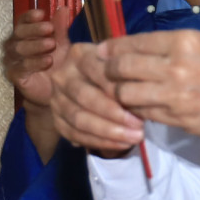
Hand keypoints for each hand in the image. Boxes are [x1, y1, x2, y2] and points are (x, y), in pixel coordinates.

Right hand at [0, 7, 69, 105]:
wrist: (57, 89)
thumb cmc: (57, 63)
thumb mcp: (62, 43)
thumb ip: (60, 27)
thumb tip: (63, 8)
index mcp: (24, 34)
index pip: (22, 21)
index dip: (29, 16)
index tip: (42, 13)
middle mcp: (14, 45)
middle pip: (19, 33)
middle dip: (34, 29)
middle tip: (50, 28)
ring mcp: (12, 60)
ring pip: (18, 49)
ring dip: (35, 45)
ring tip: (52, 44)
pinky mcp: (15, 76)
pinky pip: (21, 67)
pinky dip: (34, 63)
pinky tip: (48, 61)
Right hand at [49, 41, 143, 155]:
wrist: (96, 86)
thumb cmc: (118, 74)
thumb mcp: (124, 68)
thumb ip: (127, 77)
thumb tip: (142, 96)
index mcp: (79, 55)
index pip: (97, 71)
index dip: (118, 88)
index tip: (142, 101)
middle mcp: (62, 75)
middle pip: (85, 97)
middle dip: (114, 115)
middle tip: (139, 126)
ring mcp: (56, 99)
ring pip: (79, 119)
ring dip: (108, 132)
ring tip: (134, 138)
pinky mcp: (56, 119)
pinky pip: (75, 134)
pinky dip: (99, 142)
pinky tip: (122, 144)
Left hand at [102, 29, 199, 142]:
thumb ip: (178, 46)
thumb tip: (145, 48)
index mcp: (185, 42)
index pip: (133, 43)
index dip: (112, 48)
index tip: (102, 52)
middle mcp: (175, 66)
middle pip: (122, 68)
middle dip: (109, 71)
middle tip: (106, 73)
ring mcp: (174, 95)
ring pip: (125, 93)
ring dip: (120, 93)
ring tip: (123, 92)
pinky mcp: (176, 118)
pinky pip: (143, 112)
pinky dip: (137, 109)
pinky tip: (141, 106)